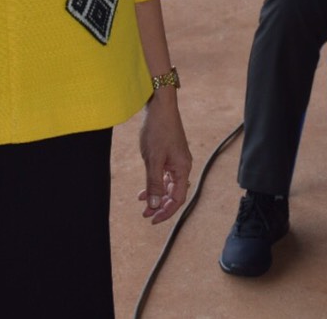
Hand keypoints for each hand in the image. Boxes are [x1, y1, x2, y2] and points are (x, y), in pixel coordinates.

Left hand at [137, 95, 192, 224]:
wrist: (160, 106)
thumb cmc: (158, 130)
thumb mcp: (153, 159)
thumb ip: (154, 183)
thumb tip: (155, 205)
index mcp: (182, 168)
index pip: (177, 199)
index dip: (166, 212)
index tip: (152, 219)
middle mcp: (183, 166)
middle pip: (174, 194)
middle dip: (160, 205)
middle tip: (145, 214)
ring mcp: (177, 160)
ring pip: (169, 185)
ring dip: (157, 195)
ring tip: (143, 204)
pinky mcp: (170, 154)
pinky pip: (165, 175)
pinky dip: (156, 183)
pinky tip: (145, 188)